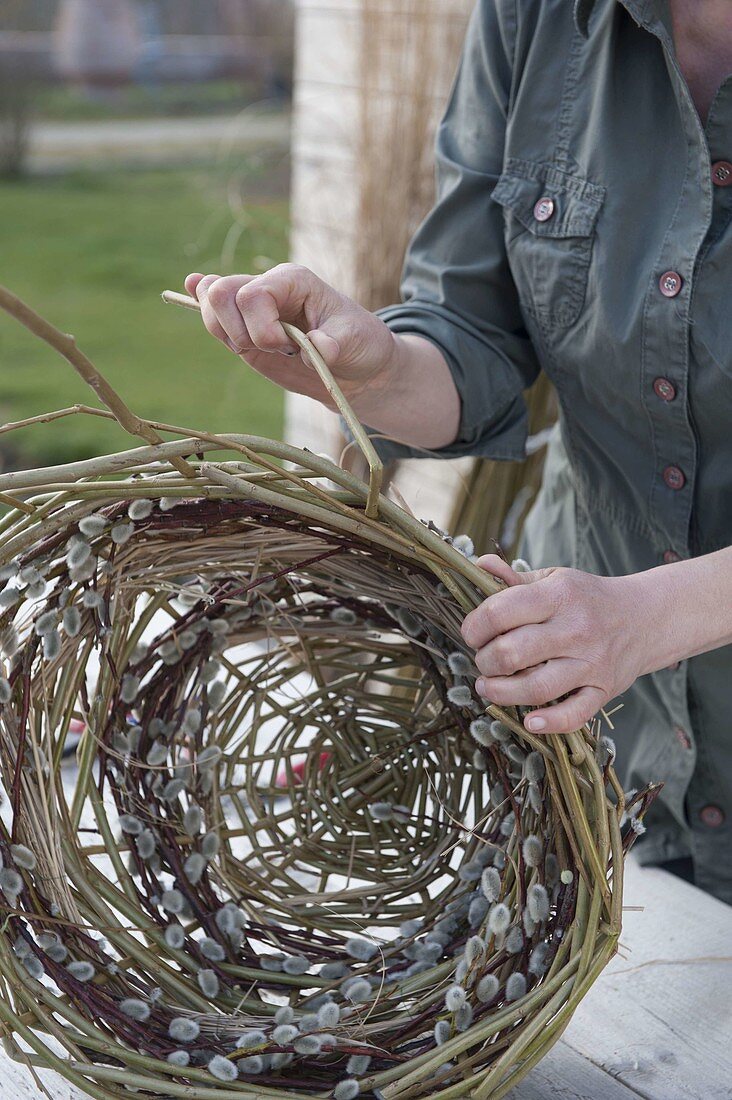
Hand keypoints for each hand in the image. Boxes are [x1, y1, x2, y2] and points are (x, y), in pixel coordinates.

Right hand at [184, 267, 398, 407]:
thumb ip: (334, 345)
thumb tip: (315, 348)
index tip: (288, 348)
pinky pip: (213, 318)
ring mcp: (253, 310)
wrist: (356, 368)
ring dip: (226, 335)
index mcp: (292, 280)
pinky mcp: (245, 331)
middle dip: (237, 330)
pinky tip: (186, 296)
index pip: (252, 293)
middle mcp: (268, 288)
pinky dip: (205, 317)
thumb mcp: (355, 342)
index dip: (261, 326)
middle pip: (220, 291)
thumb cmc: (360, 345)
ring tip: (260, 349)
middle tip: (270, 348)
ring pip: (210, 304)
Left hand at [460, 555, 652, 734]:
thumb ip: (514, 579)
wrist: (644, 617)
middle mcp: (575, 629)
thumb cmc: (588, 598)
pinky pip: (574, 714)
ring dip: (501, 692)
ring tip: (488, 686)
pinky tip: (530, 721)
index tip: (472, 633)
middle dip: (484, 661)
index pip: (500, 612)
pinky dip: (549, 723)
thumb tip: (478, 566)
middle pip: (511, 653)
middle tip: (483, 660)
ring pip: (536, 688)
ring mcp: (591, 663)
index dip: (474, 626)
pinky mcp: (603, 690)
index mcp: (559, 596)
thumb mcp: (554, 579)